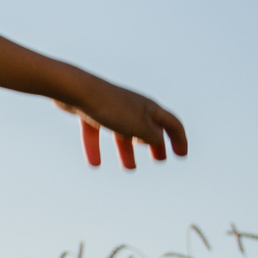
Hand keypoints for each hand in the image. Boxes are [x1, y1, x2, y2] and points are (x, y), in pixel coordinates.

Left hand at [55, 82, 187, 169]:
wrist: (76, 89)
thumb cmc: (112, 108)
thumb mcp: (140, 127)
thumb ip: (153, 137)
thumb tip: (157, 141)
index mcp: (149, 108)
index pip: (172, 123)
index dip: (179, 139)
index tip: (181, 155)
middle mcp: (132, 106)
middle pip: (148, 126)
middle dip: (155, 144)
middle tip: (159, 159)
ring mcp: (111, 107)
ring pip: (122, 131)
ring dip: (127, 150)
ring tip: (129, 168)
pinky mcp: (90, 110)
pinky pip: (96, 131)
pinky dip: (96, 147)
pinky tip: (94, 164)